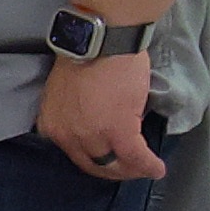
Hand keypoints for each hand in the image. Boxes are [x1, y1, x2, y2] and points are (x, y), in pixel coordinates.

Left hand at [40, 49, 170, 182]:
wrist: (101, 40)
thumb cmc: (88, 53)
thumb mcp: (67, 88)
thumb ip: (75, 109)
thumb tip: (96, 116)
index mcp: (52, 123)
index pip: (73, 153)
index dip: (95, 161)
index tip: (109, 160)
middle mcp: (67, 136)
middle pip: (93, 164)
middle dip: (113, 170)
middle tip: (130, 170)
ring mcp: (92, 136)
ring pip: (114, 165)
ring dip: (132, 170)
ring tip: (146, 169)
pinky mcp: (119, 131)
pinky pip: (136, 157)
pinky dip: (148, 165)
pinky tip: (157, 168)